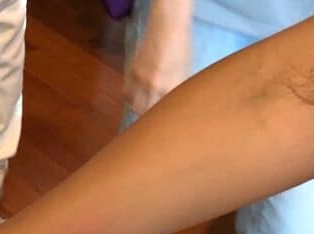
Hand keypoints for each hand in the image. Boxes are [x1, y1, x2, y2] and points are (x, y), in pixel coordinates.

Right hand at [124, 1, 191, 116]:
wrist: (168, 26)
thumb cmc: (181, 47)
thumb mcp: (186, 71)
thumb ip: (179, 90)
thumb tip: (175, 105)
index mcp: (172, 87)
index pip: (165, 113)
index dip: (163, 122)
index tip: (163, 127)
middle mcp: (156, 86)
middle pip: (147, 114)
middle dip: (149, 120)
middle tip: (151, 125)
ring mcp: (142, 79)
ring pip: (135, 106)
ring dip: (138, 111)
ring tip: (141, 113)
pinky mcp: (132, 71)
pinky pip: (127, 93)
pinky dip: (130, 99)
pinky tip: (134, 100)